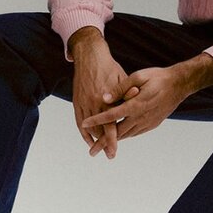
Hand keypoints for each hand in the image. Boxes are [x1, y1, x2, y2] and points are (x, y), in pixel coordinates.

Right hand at [69, 27, 132, 158]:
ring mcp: (83, 103)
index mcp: (106, 99)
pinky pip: (79, 121)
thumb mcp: (122, 78)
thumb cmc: (110, 68)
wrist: (90, 57)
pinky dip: (83, 131)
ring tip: (100, 149)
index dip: (112, 138)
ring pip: (88, 127)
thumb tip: (136, 100)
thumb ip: (127, 93)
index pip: (110, 124)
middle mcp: (93, 103)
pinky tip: (89, 139)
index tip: (115, 151)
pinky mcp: (77, 101)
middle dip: (104, 143)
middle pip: (99, 129)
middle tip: (110, 155)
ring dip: (94, 139)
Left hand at [82, 53, 212, 149]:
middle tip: (91, 151)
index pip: (112, 115)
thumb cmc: (158, 77)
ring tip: (102, 146)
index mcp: (136, 105)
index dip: (97, 120)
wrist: (180, 84)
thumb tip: (104, 98)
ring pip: (127, 134)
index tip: (84, 124)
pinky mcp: (153, 123)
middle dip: (103, 142)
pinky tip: (120, 136)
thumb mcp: (138, 76)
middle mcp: (141, 117)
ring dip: (114, 141)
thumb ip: (120, 88)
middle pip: (118, 133)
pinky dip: (126, 135)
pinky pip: (136, 132)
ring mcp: (148, 122)